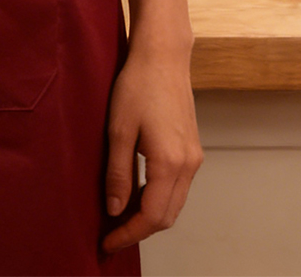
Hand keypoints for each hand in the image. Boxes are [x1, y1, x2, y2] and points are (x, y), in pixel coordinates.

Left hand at [100, 42, 202, 253]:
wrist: (163, 57)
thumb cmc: (137, 86)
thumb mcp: (118, 130)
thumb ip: (118, 173)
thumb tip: (115, 210)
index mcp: (171, 163)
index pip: (152, 216)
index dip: (129, 234)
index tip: (107, 243)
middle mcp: (189, 165)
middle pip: (167, 215)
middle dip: (139, 229)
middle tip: (111, 235)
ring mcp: (194, 157)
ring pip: (174, 202)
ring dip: (149, 214)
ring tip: (119, 217)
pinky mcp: (192, 148)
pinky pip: (177, 186)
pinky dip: (158, 197)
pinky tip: (136, 191)